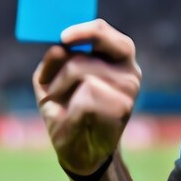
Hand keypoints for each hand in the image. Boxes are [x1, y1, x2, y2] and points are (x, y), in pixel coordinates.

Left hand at [33, 19, 141, 175]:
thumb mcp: (51, 81)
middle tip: (52, 90)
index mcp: (116, 56)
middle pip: (83, 56)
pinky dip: (70, 110)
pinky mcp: (123, 108)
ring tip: (63, 107)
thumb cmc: (66, 109)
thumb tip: (59, 48)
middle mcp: (128, 69)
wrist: (80, 150)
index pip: (102, 31)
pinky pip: (85, 98)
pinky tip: (75, 120)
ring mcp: (129, 89)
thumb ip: (53, 61)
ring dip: (61, 91)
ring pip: (81, 73)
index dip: (82, 30)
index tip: (62, 38)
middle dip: (60, 73)